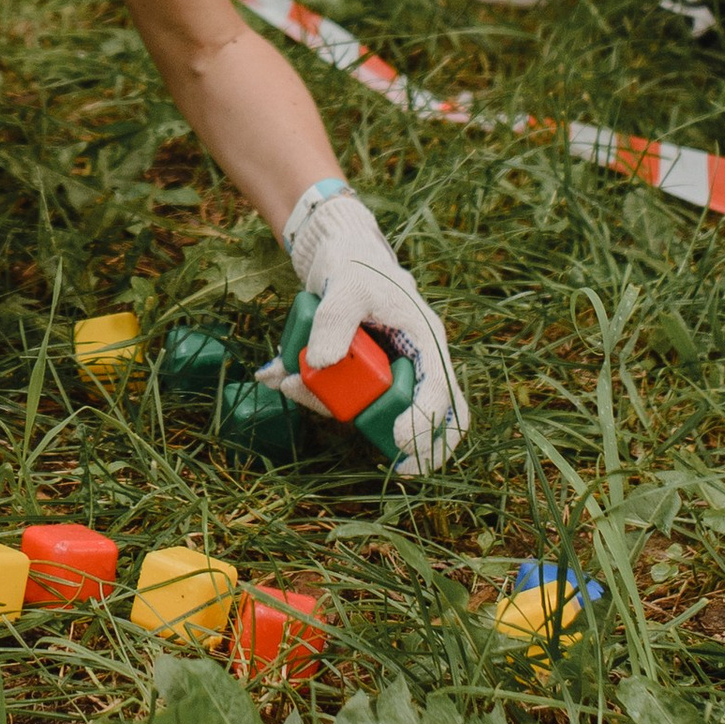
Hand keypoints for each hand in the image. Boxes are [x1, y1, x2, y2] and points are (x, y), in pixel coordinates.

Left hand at [271, 183, 466, 474]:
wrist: (340, 254)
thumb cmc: (354, 266)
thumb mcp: (346, 286)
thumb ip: (335, 321)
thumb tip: (318, 364)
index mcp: (425, 340)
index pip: (441, 393)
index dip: (425, 422)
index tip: (398, 440)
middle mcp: (416, 362)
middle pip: (432, 418)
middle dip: (410, 444)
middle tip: (396, 469)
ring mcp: (393, 372)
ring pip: (380, 413)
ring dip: (335, 410)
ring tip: (288, 382)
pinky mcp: (366, 377)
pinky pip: (348, 398)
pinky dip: (317, 396)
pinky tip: (282, 378)